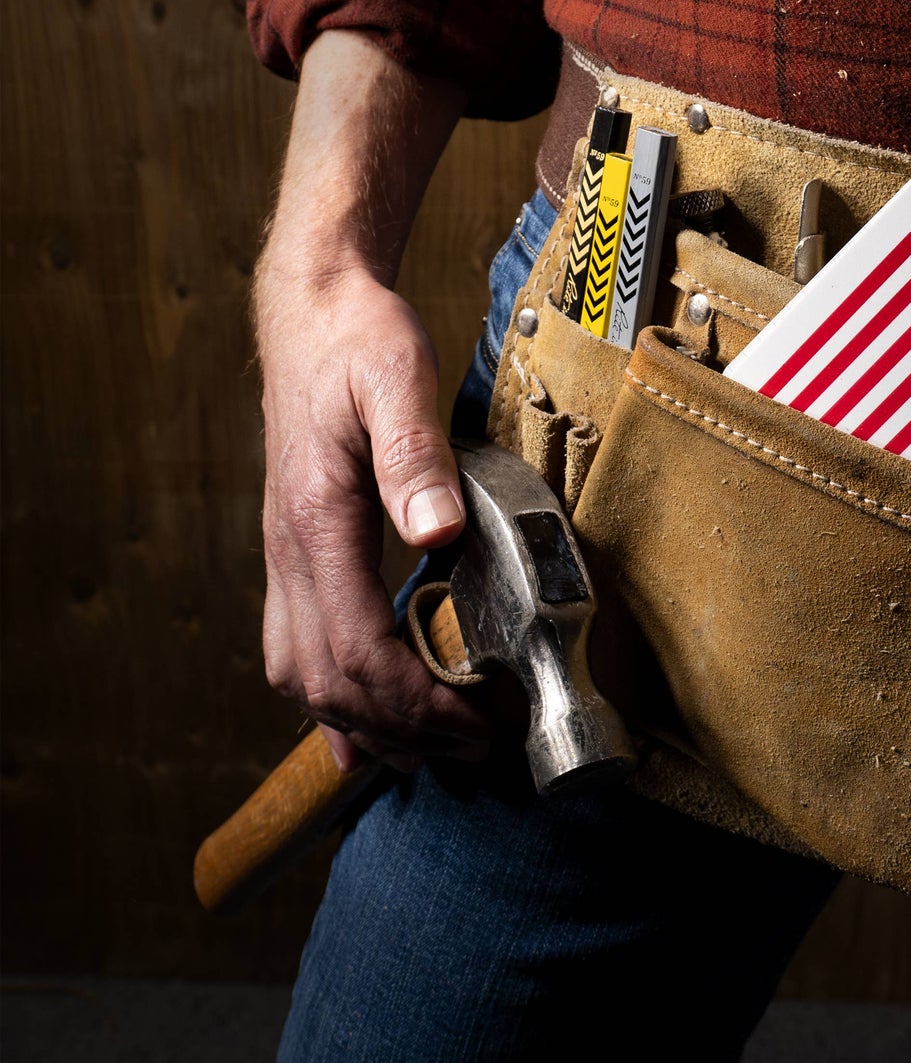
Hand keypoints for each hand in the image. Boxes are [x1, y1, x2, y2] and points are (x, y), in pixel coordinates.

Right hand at [253, 30, 486, 772]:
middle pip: (327, 682)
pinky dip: (330, 701)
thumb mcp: (398, 377)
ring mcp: (283, 557)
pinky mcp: (293, 553)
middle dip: (400, 730)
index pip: (358, 646)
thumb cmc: (360, 341)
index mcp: (317, 520)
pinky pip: (295, 650)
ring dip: (363, 725)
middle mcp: (288, 552)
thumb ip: (415, 454)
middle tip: (473, 750)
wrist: (313, 312)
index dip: (417, 700)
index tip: (475, 723)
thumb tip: (438, 533)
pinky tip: (364, 728)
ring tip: (432, 751)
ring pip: (300, 678)